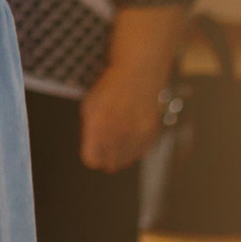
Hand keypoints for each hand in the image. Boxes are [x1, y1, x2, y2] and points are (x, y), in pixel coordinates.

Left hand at [78, 57, 170, 172]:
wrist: (138, 76)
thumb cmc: (111, 89)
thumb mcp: (89, 107)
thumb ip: (89, 131)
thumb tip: (93, 149)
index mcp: (98, 127)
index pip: (92, 160)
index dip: (91, 154)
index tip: (93, 149)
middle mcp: (118, 134)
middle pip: (110, 164)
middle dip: (106, 156)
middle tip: (106, 144)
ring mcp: (136, 137)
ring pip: (126, 161)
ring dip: (121, 153)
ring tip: (119, 136)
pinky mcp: (150, 137)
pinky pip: (140, 152)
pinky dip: (135, 146)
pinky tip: (131, 131)